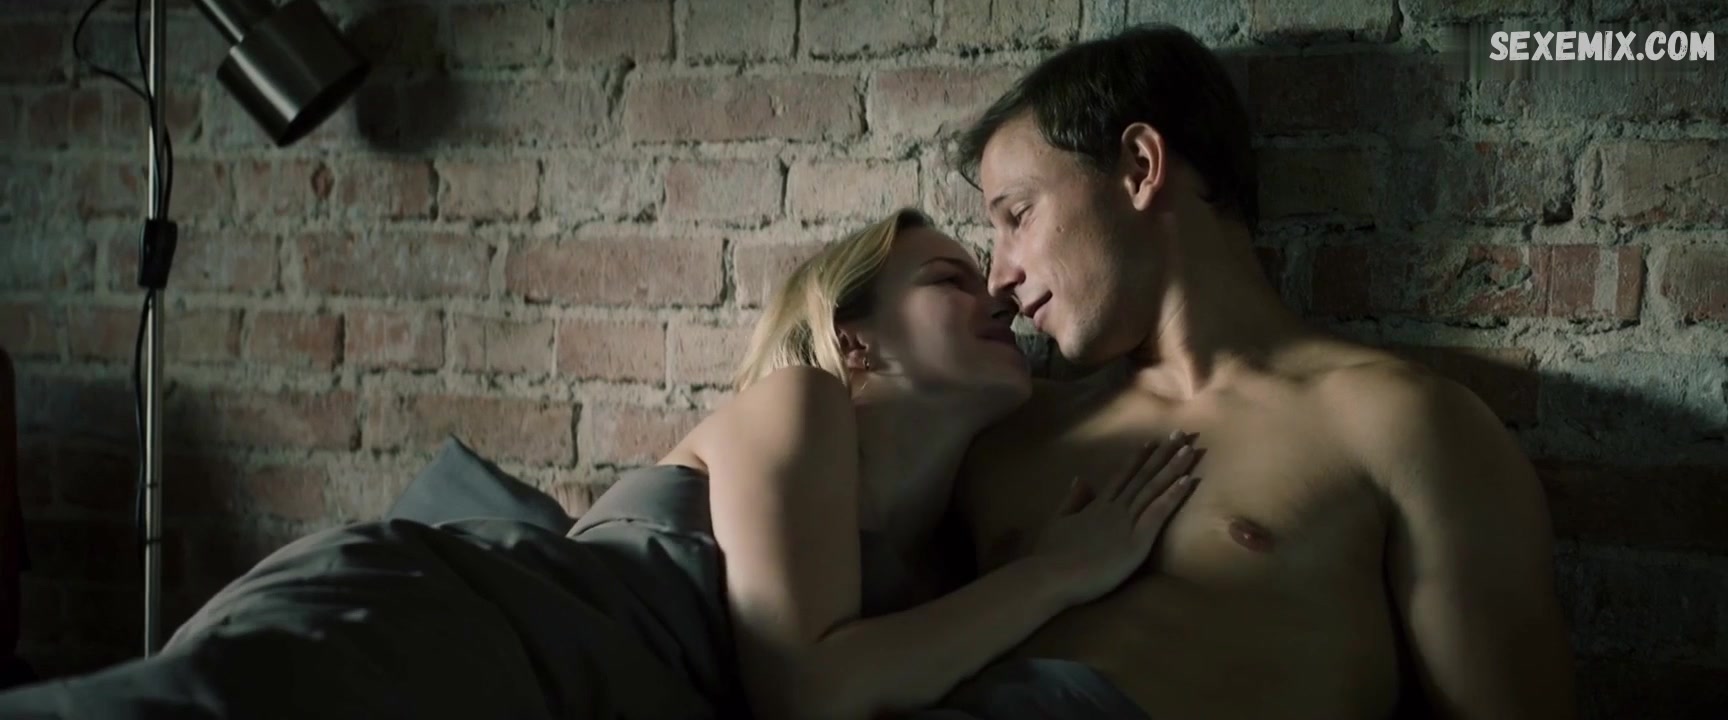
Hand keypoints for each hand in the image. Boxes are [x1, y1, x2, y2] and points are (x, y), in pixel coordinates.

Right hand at [1028, 431, 1203, 606]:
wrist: (1052, 574)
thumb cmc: (1052, 555)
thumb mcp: (1059, 522)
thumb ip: (1072, 500)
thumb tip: (1081, 478)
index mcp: (1097, 506)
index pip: (1121, 477)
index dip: (1138, 459)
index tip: (1151, 442)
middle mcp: (1114, 508)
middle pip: (1142, 477)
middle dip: (1162, 455)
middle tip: (1180, 434)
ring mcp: (1126, 522)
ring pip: (1153, 489)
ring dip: (1172, 468)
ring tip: (1189, 449)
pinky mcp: (1137, 540)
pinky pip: (1158, 512)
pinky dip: (1172, 495)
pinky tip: (1187, 480)